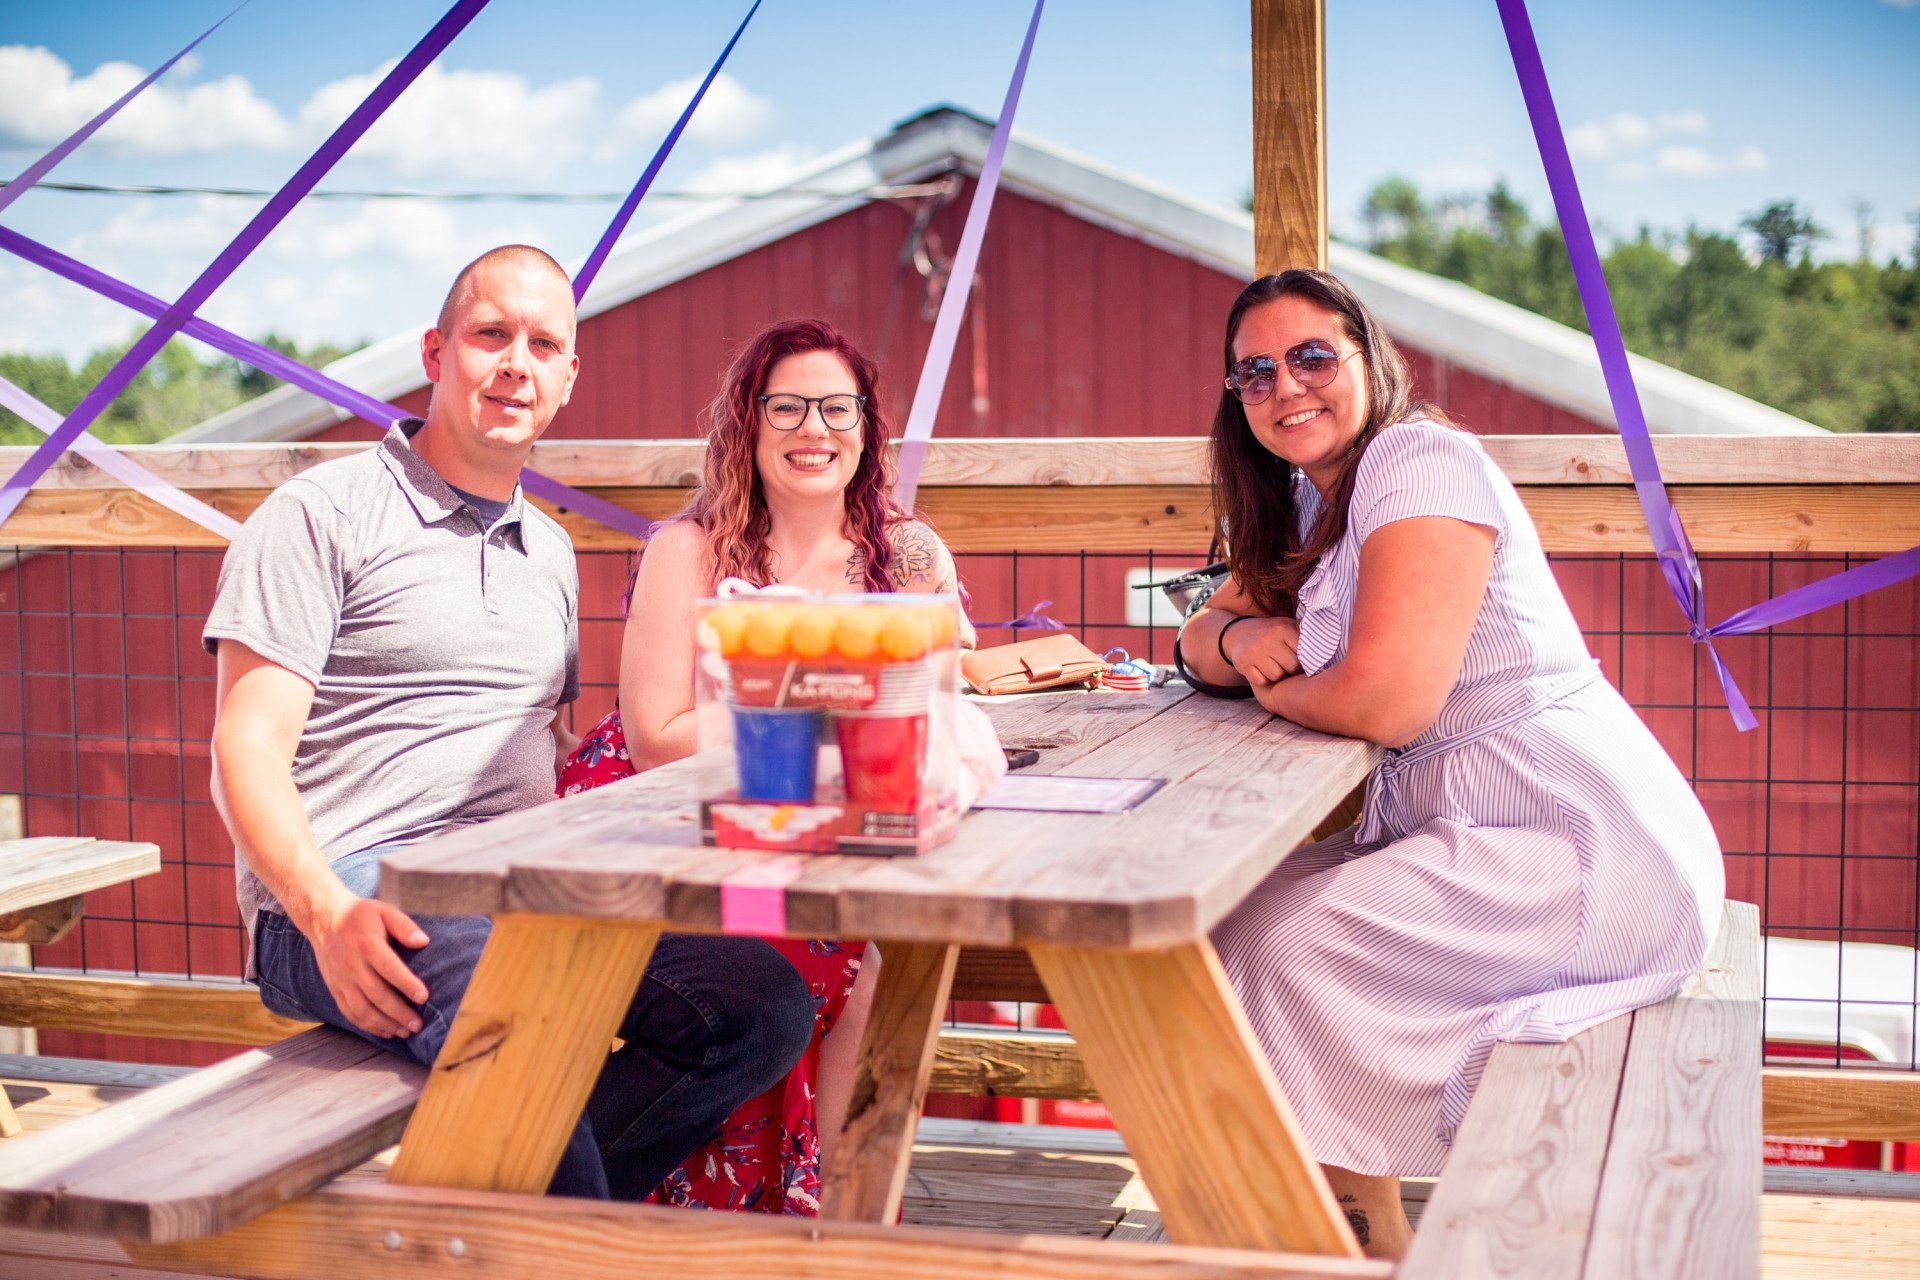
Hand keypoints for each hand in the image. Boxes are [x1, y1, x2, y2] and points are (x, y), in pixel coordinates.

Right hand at [302, 886, 430, 1039]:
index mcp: (367, 945)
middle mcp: (352, 965)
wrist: (323, 919)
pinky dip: (367, 1025)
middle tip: (418, 1025)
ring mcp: (341, 980)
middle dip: (398, 1013)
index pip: (388, 968)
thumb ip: (404, 926)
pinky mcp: (335, 989)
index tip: (423, 997)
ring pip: (362, 1009)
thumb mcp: (384, 911)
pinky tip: (385, 1031)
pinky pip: (349, 1012)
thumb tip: (423, 941)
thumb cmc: (361, 915)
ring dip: (384, 1024)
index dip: (406, 984)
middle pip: (376, 994)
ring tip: (405, 1032)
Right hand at [1222, 616, 1301, 685]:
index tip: (1302, 661)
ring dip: (1277, 675)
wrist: (1239, 633)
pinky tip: (1261, 669)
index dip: (1304, 661)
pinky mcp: (1243, 663)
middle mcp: (1268, 638)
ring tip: (1274, 666)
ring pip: (1276, 676)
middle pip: (1291, 667)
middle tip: (1286, 664)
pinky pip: (1261, 681)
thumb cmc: (1272, 634)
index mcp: (1283, 628)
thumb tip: (1331, 646)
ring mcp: (1254, 651)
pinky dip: (1263, 679)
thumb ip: (1305, 635)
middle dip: (1291, 669)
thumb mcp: (1288, 626)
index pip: (1304, 654)